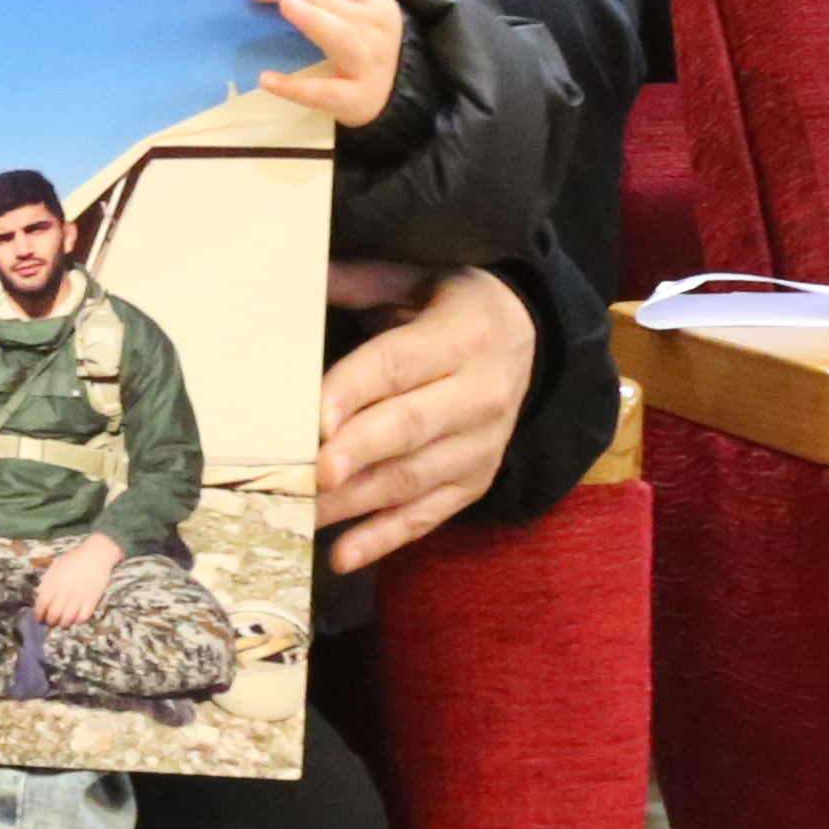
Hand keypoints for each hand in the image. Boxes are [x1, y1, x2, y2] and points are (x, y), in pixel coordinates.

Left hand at [30, 532, 124, 627]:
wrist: (96, 554)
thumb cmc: (73, 558)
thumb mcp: (55, 566)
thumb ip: (47, 581)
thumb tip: (40, 595)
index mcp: (53, 583)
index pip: (42, 604)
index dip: (39, 614)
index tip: (38, 618)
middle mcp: (64, 592)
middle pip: (54, 614)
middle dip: (50, 621)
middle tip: (50, 622)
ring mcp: (78, 598)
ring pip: (67, 619)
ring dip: (63, 623)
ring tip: (62, 622)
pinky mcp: (92, 601)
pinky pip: (83, 617)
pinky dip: (78, 621)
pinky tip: (76, 619)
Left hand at [245, 0, 405, 128]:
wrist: (394, 97)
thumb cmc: (363, 47)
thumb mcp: (347, 13)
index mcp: (374, 0)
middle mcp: (375, 28)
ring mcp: (368, 64)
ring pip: (339, 36)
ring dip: (311, 18)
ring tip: (284, 4)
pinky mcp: (356, 99)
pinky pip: (324, 92)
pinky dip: (295, 87)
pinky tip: (266, 79)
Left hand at [319, 264, 530, 572]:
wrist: (529, 339)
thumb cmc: (452, 307)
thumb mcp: (420, 278)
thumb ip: (366, 280)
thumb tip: (306, 272)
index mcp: (463, 336)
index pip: (399, 365)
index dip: (354, 389)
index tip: (314, 416)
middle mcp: (480, 394)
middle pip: (408, 427)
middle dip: (358, 452)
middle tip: (311, 473)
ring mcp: (481, 446)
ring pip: (412, 479)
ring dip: (355, 503)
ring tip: (300, 516)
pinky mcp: (476, 482)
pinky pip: (428, 516)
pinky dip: (384, 539)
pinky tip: (341, 556)